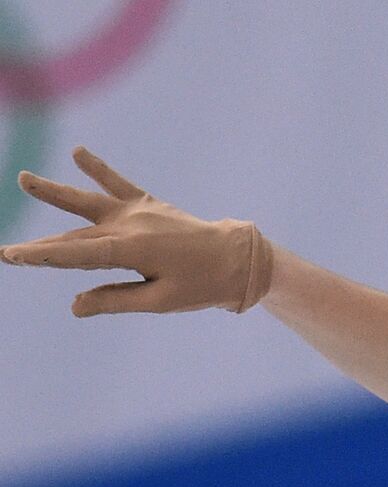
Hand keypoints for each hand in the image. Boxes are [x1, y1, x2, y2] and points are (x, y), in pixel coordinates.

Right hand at [0, 146, 273, 316]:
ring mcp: (139, 212)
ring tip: (25, 178)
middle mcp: (130, 225)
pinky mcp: (149, 205)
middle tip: (3, 251)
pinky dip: (99, 169)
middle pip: (76, 237)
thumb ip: (115, 299)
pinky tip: (79, 153)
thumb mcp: (160, 301)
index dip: (42, 257)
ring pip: (89, 202)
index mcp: (131, 250)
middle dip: (40, 246)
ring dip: (56, 192)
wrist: (238, 259)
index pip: (76, 255)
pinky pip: (120, 185)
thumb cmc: (202, 285)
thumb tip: (74, 306)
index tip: (11, 256)